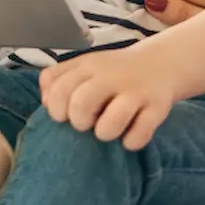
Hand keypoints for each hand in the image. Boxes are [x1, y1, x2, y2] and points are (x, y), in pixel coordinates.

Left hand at [38, 46, 175, 151]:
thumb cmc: (112, 73)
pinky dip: (131, 141)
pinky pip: (140, 134)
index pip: (59, 88)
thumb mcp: (83, 67)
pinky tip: (129, 137)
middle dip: (79, 122)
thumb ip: (57, 79)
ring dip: (105, 133)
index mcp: (88, 66)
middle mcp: (111, 77)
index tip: (65, 115)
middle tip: (87, 123)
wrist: (159, 63)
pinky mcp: (157, 108)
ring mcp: (135, 92)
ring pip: (111, 122)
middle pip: (81, 104)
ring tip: (108, 130)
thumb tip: (45, 102)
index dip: (56, 109)